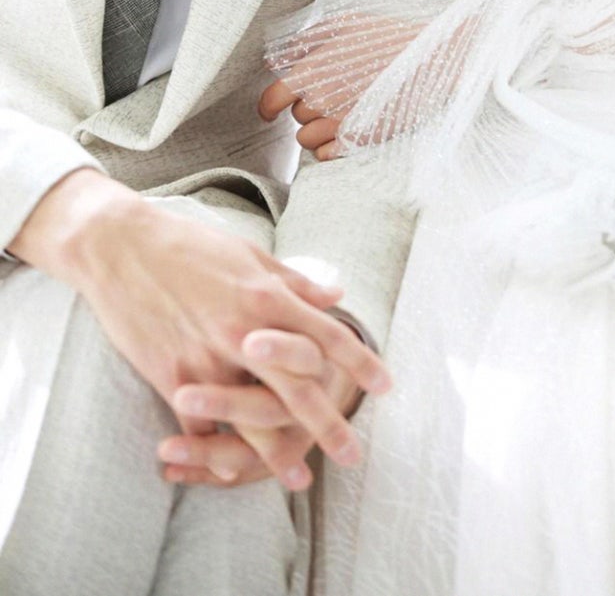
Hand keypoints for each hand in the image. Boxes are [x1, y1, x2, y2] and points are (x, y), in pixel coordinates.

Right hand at [11, 171, 389, 485]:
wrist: (122, 248)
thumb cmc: (190, 245)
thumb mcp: (250, 255)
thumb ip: (295, 282)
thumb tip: (337, 294)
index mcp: (267, 297)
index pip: (327, 336)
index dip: (360, 363)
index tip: (385, 386)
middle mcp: (244, 331)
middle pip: (298, 387)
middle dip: (329, 424)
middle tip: (354, 454)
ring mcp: (207, 358)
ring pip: (251, 417)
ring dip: (278, 453)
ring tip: (300, 477)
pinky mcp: (172, 375)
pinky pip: (202, 424)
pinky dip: (217, 449)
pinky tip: (233, 470)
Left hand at [259, 12, 420, 159]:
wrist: (433, 60)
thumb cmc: (389, 37)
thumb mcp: (347, 24)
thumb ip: (306, 39)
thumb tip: (275, 59)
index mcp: (311, 71)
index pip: (271, 99)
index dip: (268, 107)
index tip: (270, 111)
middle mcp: (319, 100)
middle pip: (296, 117)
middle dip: (308, 108)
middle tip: (335, 94)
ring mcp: (338, 124)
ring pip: (306, 139)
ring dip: (318, 130)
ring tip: (342, 112)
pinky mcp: (358, 141)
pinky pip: (325, 155)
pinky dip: (331, 146)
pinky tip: (348, 130)